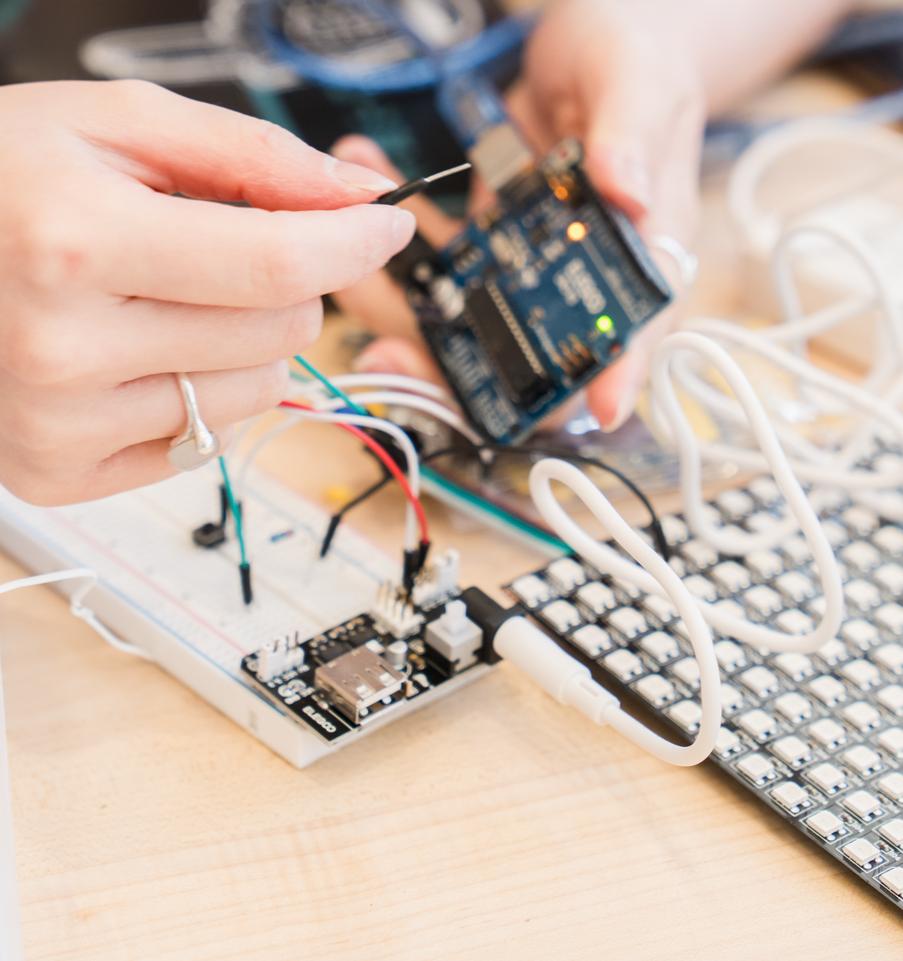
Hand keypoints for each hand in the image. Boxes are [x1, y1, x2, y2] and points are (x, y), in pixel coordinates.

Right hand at [0, 80, 414, 504]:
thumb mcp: (112, 125)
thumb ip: (248, 155)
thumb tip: (356, 193)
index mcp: (74, 242)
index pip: (277, 263)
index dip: (353, 242)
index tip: (385, 225)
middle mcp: (65, 347)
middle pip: (281, 331)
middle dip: (283, 283)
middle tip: (216, 251)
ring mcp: (62, 423)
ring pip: (256, 391)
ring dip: (243, 342)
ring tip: (164, 301)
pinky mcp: (62, 471)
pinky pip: (208, 441)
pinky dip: (200, 395)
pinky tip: (138, 356)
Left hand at [335, 0, 704, 430]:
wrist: (593, 35)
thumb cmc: (639, 54)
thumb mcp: (642, 81)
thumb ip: (634, 132)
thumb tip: (625, 189)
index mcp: (641, 251)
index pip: (633, 334)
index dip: (610, 380)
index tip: (580, 414)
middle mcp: (579, 274)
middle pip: (527, 351)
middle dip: (453, 367)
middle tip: (385, 351)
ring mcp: (527, 261)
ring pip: (465, 315)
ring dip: (396, 298)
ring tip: (343, 249)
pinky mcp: (486, 236)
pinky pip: (436, 255)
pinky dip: (392, 232)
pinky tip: (366, 169)